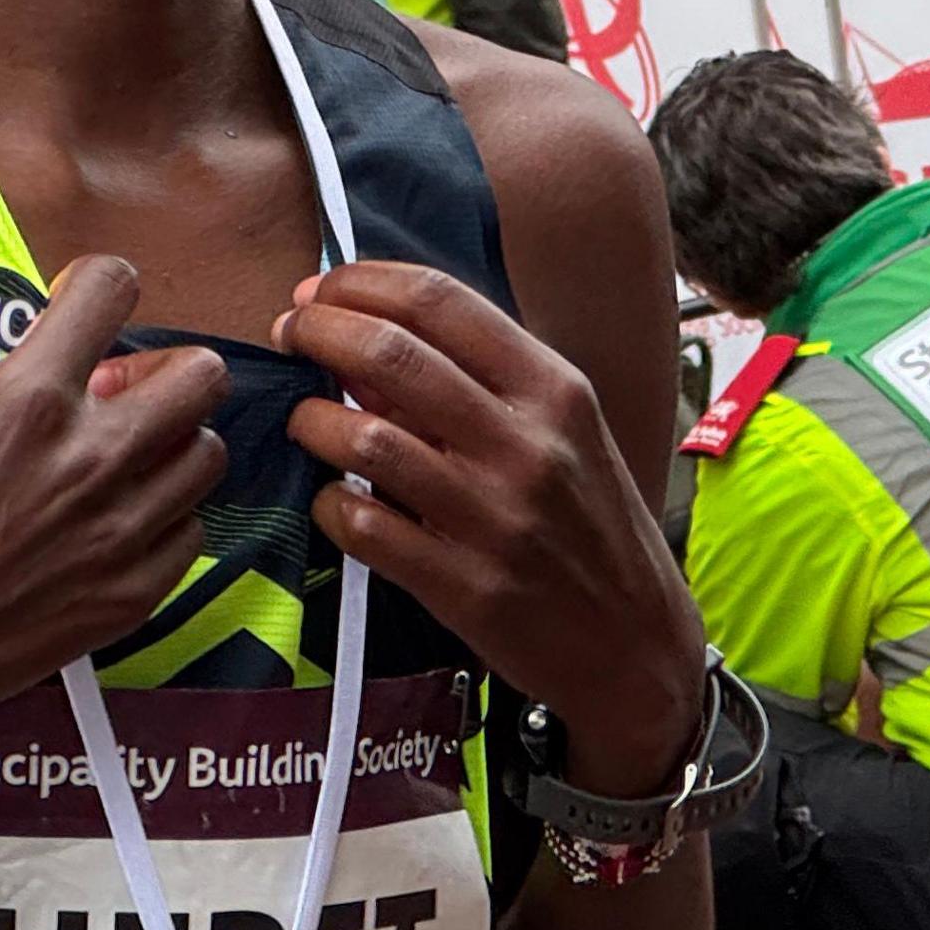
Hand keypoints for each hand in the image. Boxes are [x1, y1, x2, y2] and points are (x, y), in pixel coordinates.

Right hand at [0, 257, 228, 733]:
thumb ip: (0, 387)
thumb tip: (44, 364)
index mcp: (31, 400)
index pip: (113, 288)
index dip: (99, 286)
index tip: (88, 304)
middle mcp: (93, 456)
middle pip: (202, 373)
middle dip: (164, 369)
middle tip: (121, 392)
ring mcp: (121, 528)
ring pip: (207, 454)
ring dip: (169, 446)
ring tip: (120, 464)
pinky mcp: (132, 592)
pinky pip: (189, 532)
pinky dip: (160, 521)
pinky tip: (112, 526)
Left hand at [275, 262, 709, 798]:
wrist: (639, 647)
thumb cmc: (593, 527)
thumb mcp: (568, 434)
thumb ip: (484, 383)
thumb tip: (374, 338)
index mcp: (556, 390)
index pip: (440, 300)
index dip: (361, 283)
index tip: (321, 288)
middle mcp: (527, 445)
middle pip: (391, 354)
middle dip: (317, 329)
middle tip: (290, 334)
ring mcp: (494, 517)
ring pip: (364, 438)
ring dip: (311, 418)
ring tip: (304, 420)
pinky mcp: (463, 587)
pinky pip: (362, 525)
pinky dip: (328, 504)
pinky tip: (332, 500)